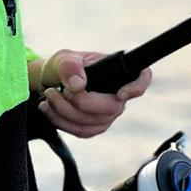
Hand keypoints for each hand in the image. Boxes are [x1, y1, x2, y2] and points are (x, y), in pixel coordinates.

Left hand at [32, 50, 151, 138]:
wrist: (52, 81)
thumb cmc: (65, 67)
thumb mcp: (63, 59)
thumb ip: (69, 66)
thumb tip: (79, 85)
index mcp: (118, 72)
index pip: (142, 78)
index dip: (137, 87)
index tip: (121, 93)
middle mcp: (118, 95)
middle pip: (112, 108)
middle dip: (80, 102)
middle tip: (58, 89)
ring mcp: (109, 114)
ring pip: (94, 123)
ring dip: (64, 111)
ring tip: (48, 95)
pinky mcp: (96, 127)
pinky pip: (82, 132)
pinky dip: (61, 122)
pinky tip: (48, 109)